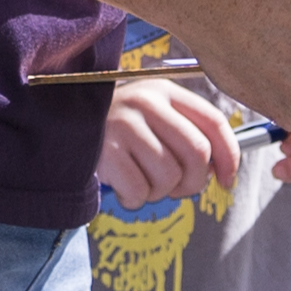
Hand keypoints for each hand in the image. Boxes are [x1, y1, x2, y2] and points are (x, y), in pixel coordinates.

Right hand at [96, 73, 240, 206]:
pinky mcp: (106, 150)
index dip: (229, 157)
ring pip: (170, 176)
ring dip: (160, 192)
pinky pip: (140, 191)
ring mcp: (125, 125)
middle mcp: (147, 103)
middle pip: (197, 153)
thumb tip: (220, 170)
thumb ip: (184, 133)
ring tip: (142, 182)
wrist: (61, 125)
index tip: (227, 181)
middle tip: (178, 189)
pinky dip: (135, 199)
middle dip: (194, 182)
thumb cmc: (116, 130)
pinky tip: (123, 187)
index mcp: (165, 91)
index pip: (214, 123)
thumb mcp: (151, 116)